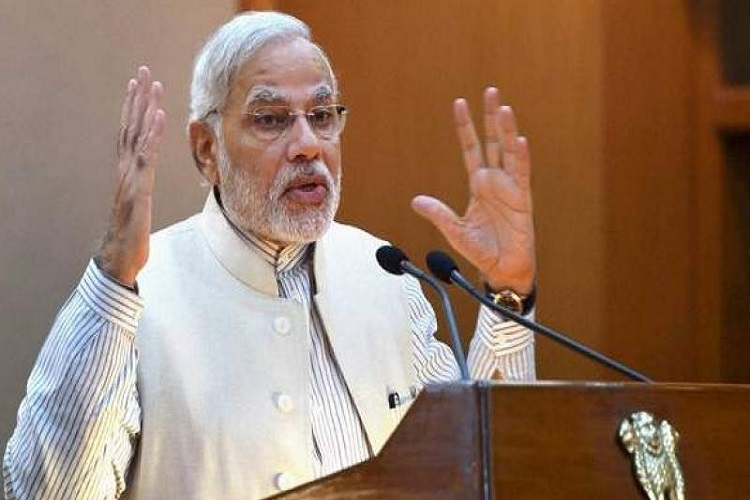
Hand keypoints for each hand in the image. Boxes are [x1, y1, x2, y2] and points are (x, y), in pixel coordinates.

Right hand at [97, 66, 164, 285]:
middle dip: (137, 98)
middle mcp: (126, 169)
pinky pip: (146, 156)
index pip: (130, 132)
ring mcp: (131, 177)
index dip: (134, 108)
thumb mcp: (140, 204)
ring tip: (151, 84)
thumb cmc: (132, 233)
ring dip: (145, 108)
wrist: (122, 256)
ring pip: (137, 135)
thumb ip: (143, 187)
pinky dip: (152, 134)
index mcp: (128, 171)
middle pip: (130, 126)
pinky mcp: (139, 188)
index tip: (138, 85)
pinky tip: (158, 116)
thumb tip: (149, 177)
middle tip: (143, 71)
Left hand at [411, 87, 534, 293]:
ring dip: (507, 130)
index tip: (459, 103)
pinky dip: (521, 157)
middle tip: (490, 91)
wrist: (502, 269)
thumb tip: (416, 201)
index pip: (470, 148)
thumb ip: (439, 214)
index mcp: (478, 184)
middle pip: (493, 141)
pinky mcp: (522, 199)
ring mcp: (510, 188)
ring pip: (509, 152)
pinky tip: (518, 140)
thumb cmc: (482, 250)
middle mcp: (495, 181)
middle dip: (490, 117)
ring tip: (503, 108)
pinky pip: (522, 174)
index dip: (465, 127)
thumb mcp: (455, 231)